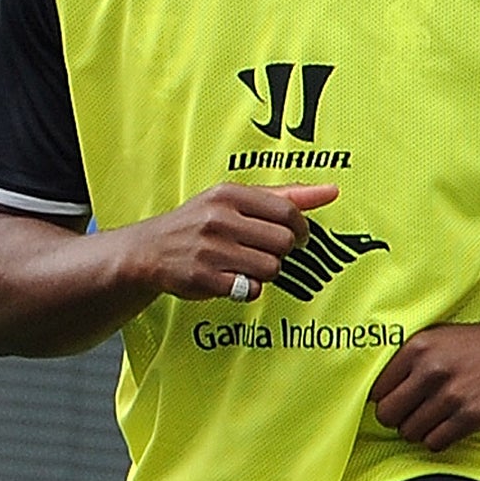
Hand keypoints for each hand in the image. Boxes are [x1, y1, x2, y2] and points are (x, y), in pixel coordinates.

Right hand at [136, 183, 338, 301]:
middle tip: (262, 251)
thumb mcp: (235, 200)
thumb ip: (284, 196)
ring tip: (243, 265)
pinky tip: (229, 278)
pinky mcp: (203, 278)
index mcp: (229, 194)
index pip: (287, 212)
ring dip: (263, 272)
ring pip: (270, 269)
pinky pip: (249, 289)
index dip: (301, 230)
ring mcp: (209, 249)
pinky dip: (245, 288)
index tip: (295, 237)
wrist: (148, 250)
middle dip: (280, 252)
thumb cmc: (199, 223)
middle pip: (283, 243)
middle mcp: (218, 219)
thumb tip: (330, 191)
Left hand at [369, 318, 479, 451]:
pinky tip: (444, 426)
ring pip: (409, 432)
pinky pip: (435, 443)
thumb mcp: (431, 339)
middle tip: (407, 414)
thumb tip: (374, 392)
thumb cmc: (469, 345)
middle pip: (387, 415)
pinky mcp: (472, 416)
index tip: (392, 401)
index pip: (376, 390)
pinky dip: (435, 439)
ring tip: (430, 418)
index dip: (382, 399)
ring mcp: (452, 395)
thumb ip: (403, 361)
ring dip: (416, 430)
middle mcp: (431, 371)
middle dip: (394, 418)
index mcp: (416, 349)